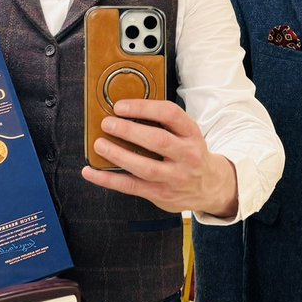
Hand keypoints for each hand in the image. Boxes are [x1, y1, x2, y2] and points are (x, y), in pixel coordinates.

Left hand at [81, 99, 238, 216]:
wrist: (211, 187)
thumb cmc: (190, 154)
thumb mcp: (187, 134)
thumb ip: (165, 124)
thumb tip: (123, 111)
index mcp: (192, 134)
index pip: (170, 114)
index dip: (143, 108)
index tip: (120, 107)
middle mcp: (187, 156)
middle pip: (158, 140)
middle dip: (129, 131)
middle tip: (107, 124)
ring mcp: (175, 178)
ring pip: (145, 167)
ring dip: (118, 155)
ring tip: (99, 145)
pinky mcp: (161, 194)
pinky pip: (131, 187)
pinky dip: (108, 179)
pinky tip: (90, 172)